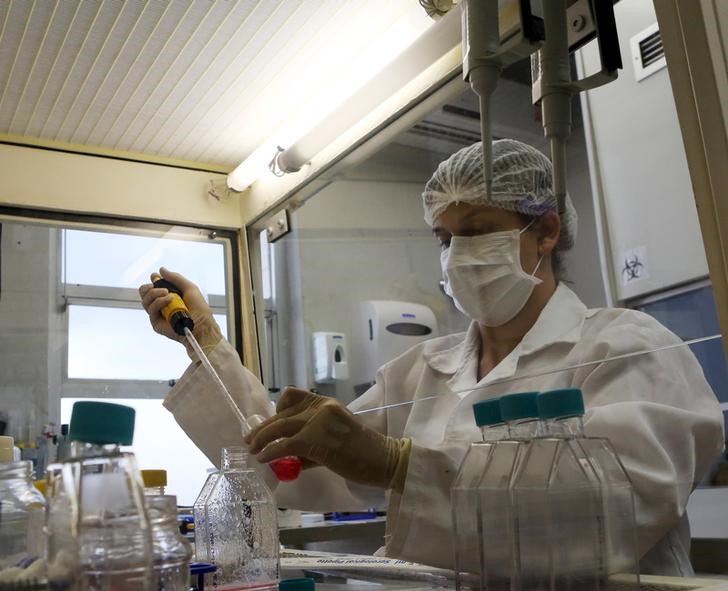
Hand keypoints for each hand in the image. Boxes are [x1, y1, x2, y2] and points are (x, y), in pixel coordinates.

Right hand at [138, 267, 222, 356]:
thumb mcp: (189, 288)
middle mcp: (162, 305)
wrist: (201, 323)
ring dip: (155, 293)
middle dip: (149, 287)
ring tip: (167, 293)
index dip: (153, 280)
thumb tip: (161, 270)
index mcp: (169, 296)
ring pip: (145, 300)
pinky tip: (169, 299)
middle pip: (144, 293)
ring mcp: (158, 314)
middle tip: (159, 287)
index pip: (154, 287)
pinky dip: (159, 302)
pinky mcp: (156, 323)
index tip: (155, 276)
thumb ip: (175, 278)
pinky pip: (151, 309)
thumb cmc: (199, 308)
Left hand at [245, 388, 411, 490]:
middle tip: (250, 439)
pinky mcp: (316, 440)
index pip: (293, 396)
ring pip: (280, 427)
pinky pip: (284, 445)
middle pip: (282, 413)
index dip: (278, 409)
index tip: (271, 423)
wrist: (384, 460)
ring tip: (253, 450)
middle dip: (263, 428)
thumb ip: (312, 441)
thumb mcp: (335, 439)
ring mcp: (319, 421)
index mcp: (326, 403)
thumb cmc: (362, 454)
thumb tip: (286, 454)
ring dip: (261, 439)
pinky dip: (270, 452)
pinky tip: (264, 459)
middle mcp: (321, 406)